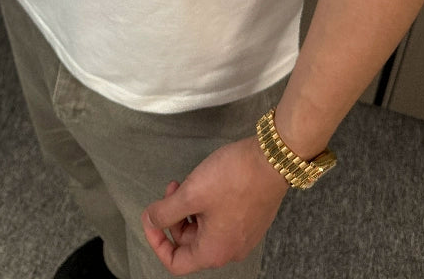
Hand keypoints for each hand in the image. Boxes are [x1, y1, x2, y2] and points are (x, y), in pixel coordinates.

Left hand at [141, 135, 289, 275]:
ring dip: (190, 208)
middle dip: (175, 216)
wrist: (273, 160)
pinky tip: (208, 183)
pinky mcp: (251, 220)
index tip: (151, 217)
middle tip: (173, 188)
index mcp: (214, 252)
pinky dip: (207, 206)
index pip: (175, 262)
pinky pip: (221, 220)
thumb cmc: (234, 178)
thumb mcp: (191, 193)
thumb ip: (165, 211)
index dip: (157, 242)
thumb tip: (150, 220)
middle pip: (189, 243)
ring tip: (190, 181)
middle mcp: (230, 250)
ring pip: (204, 229)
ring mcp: (243, 236)